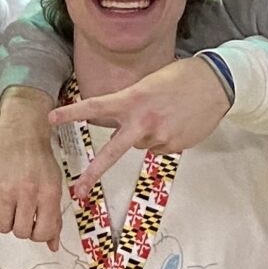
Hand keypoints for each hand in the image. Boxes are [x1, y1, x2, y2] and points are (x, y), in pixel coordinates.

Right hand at [0, 90, 61, 247]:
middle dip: (23, 228)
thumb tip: (53, 246)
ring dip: (8, 220)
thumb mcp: (54, 184)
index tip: (37, 227)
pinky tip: (0, 193)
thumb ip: (54, 216)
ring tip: (11, 206)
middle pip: (21, 232)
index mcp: (49, 192)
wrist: (22, 129)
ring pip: (3, 226)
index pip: (43, 232)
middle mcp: (27, 191)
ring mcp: (5, 187)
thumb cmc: (40, 158)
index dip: (40, 235)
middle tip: (23, 216)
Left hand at [49, 55, 232, 200]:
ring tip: (164, 114)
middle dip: (94, 173)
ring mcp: (160, 136)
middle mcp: (143, 121)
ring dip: (145, 134)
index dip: (71, 113)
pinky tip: (176, 122)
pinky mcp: (174, 146)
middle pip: (112, 153)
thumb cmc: (181, 77)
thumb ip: (129, 104)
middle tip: (78, 191)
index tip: (50, 118)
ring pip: (140, 144)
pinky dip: (163, 137)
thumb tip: (118, 126)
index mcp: (133, 99)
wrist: (217, 83)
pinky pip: (158, 147)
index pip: (95, 107)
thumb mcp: (148, 83)